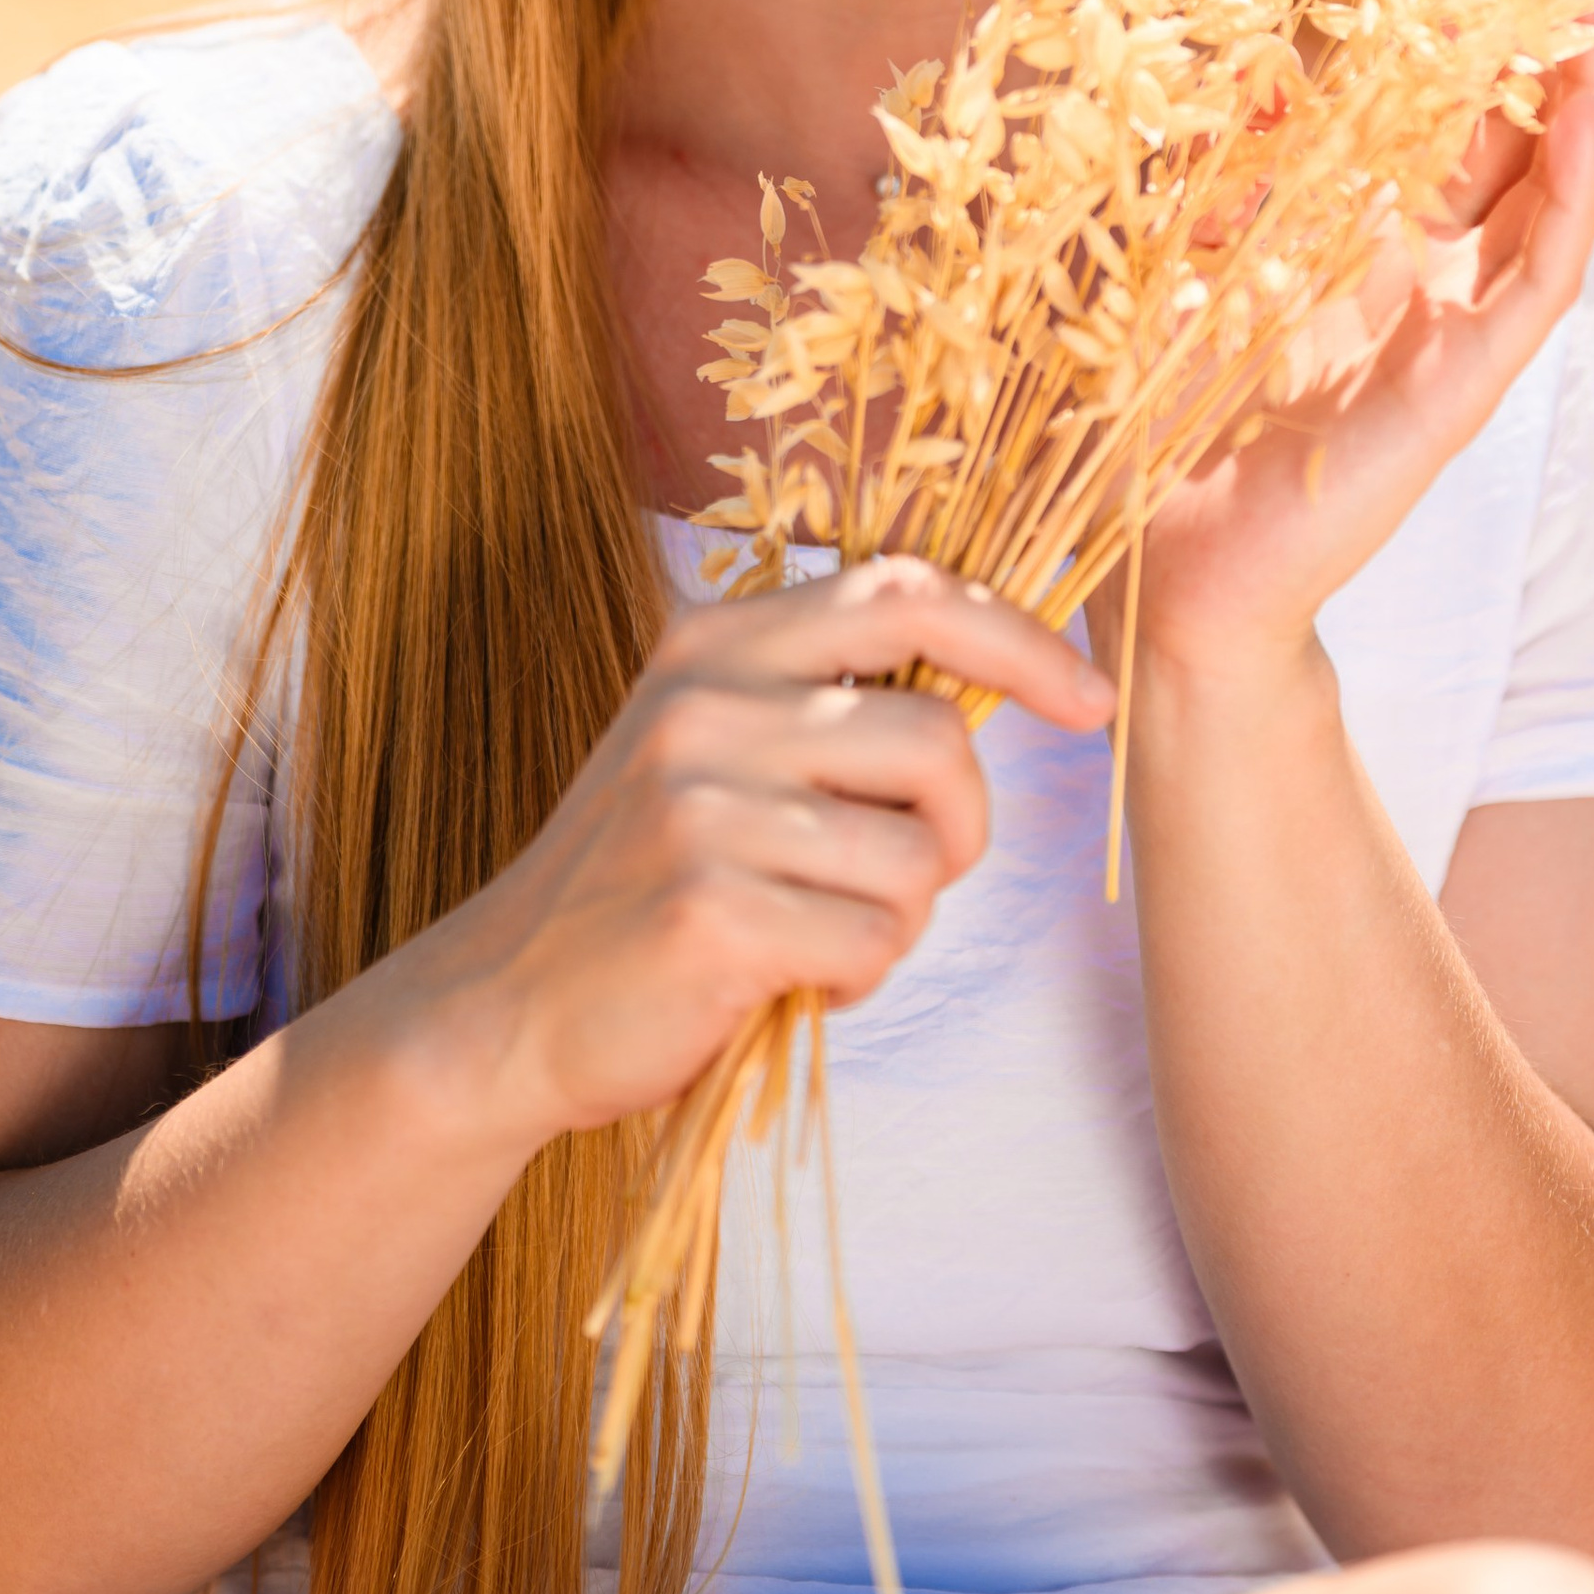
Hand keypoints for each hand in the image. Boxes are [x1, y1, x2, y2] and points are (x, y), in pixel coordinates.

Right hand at [418, 557, 1113, 1143]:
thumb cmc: (648, 877)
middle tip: (911, 872)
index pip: (905, 592)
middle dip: (961, 828)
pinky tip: (789, 976)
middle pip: (938, 740)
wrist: (505, 1001)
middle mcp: (704, 706)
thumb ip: (822, 694)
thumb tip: (999, 666)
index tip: (1087, 700)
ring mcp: (700, 808)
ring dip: (898, 917)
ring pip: (916, 860)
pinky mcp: (709, 913)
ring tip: (818, 929)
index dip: (1019, 638)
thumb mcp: (714, 744)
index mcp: (713, 644)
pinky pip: (875, 943)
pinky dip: (857, 978)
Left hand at [1132, 0, 1593, 689]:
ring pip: (1551, 186)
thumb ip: (1199, 163)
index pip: (1425, 106)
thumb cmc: (1148, 428)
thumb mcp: (1166, 255)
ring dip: (1586, 86)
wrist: (1164, 577)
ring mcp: (1454, 328)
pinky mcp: (1468, 384)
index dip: (1447, 17)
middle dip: (1531, 24)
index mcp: (1347, 239)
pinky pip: (1546, 273)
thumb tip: (1223, 57)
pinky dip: (1577, 188)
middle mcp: (1416, 274)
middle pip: (1504, 126)